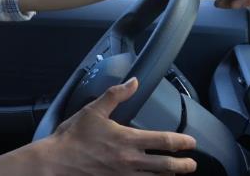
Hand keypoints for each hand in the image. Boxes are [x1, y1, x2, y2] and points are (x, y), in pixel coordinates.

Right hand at [40, 78, 196, 174]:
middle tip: (192, 164)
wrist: (57, 161)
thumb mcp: (94, 111)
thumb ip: (116, 95)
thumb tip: (134, 82)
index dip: (182, 142)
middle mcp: (131, 161)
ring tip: (176, 174)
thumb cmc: (74, 136)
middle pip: (167, 166)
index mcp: (127, 139)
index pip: (164, 141)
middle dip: (184, 166)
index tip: (191, 143)